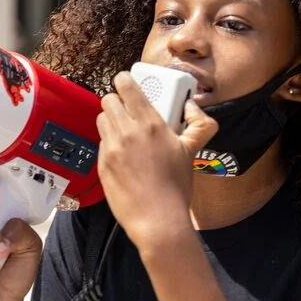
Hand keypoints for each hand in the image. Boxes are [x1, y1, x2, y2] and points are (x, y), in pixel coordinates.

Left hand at [96, 71, 217, 247]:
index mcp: (150, 124)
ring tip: (125, 131)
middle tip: (128, 110)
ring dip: (111, 120)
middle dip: (118, 101)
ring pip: (102, 119)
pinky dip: (110, 143)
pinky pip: (101, 143)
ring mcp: (111, 149)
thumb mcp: (192, 152)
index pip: (127, 86)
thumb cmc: (176, 187)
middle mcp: (127, 132)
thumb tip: (192, 107)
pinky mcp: (102, 165)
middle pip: (109, 100)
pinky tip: (124, 156)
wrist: (157, 220)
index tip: (127, 81)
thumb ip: (199, 125)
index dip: (125, 80)